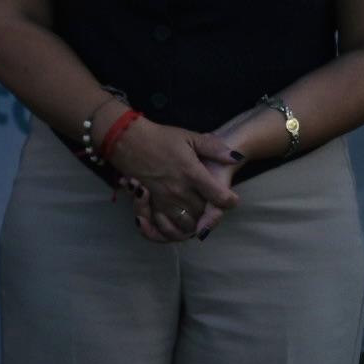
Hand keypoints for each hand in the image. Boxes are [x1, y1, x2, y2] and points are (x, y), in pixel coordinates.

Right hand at [105, 120, 240, 234]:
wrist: (128, 141)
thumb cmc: (160, 137)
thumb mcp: (189, 137)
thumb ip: (214, 148)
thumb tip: (235, 157)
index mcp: (192, 173)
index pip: (219, 197)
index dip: (230, 201)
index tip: (231, 198)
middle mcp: (179, 190)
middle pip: (203, 213)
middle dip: (211, 211)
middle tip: (213, 204)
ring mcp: (164, 199)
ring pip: (186, 222)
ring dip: (195, 220)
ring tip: (198, 212)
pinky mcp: (151, 203)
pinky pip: (166, 224)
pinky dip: (176, 225)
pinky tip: (180, 217)